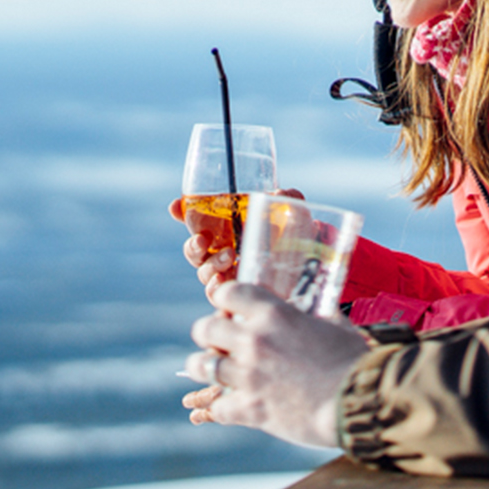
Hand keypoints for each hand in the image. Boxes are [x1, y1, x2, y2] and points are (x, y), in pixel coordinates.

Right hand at [168, 189, 306, 306]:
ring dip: (210, 265)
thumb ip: (290, 201)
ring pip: (205, 273)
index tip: (175, 206)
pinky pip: (217, 296)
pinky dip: (216, 289)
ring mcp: (230, 275)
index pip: (199, 220)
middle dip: (192, 245)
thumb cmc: (299, 242)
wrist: (314, 275)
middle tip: (202, 240)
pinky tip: (224, 283)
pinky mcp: (237, 296)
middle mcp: (224, 252)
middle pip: (195, 250)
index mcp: (229, 230)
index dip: (182, 212)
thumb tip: (283, 191)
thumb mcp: (296, 218)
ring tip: (228, 257)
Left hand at [182, 282, 370, 447]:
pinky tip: (231, 405)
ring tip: (213, 371)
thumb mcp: (333, 324)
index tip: (229, 308)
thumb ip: (312, 314)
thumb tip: (309, 308)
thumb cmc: (354, 360)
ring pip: (201, 366)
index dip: (225, 299)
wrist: (363, 401)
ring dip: (205, 367)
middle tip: (218, 342)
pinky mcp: (251, 409)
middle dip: (208, 334)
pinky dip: (223, 407)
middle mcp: (254, 340)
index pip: (228, 292)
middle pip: (204, 328)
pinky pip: (218, 406)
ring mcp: (249, 376)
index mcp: (273, 313)